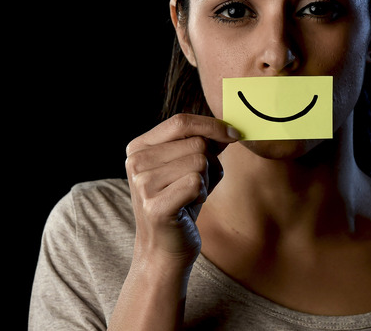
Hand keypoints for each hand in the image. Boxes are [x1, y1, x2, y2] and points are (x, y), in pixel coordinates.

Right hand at [125, 114, 240, 268]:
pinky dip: (202, 195)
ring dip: (205, 181)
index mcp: (139, 147)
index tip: (234, 134)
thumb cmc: (181, 203)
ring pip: (199, 162)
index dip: (212, 125)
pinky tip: (189, 207)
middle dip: (209, 163)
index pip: (181, 121)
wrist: (164, 249)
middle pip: (196, 143)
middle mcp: (135, 162)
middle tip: (196, 185)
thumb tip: (228, 129)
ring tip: (190, 196)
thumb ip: (203, 143)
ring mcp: (142, 184)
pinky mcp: (155, 206)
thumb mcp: (188, 166)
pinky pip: (196, 183)